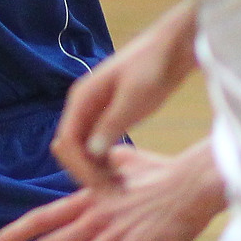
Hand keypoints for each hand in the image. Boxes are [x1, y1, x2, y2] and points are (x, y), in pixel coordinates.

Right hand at [52, 2, 200, 189]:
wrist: (173, 47)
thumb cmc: (154, 68)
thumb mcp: (135, 97)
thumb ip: (112, 123)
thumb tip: (90, 153)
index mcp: (81, 100)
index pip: (67, 142)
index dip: (81, 168)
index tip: (104, 188)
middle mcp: (81, 106)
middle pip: (70, 148)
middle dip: (86, 172)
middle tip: (114, 193)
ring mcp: (94, 111)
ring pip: (82, 148)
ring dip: (95, 169)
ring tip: (121, 186)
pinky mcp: (109, 114)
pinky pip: (96, 143)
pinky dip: (104, 160)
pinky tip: (123, 171)